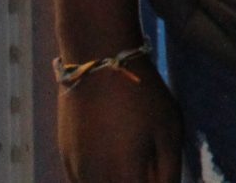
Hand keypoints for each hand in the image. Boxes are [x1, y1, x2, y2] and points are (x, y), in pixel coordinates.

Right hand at [58, 63, 182, 182]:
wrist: (99, 65)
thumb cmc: (143, 96)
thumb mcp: (169, 132)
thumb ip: (168, 173)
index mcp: (126, 179)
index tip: (159, 171)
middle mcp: (96, 182)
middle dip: (136, 181)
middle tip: (147, 162)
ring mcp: (76, 172)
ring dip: (118, 179)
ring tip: (130, 156)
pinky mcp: (65, 159)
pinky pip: (83, 182)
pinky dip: (100, 178)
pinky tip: (112, 156)